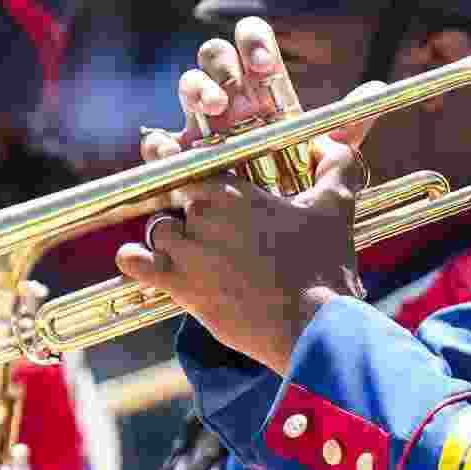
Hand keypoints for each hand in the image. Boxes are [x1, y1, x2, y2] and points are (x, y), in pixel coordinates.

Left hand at [108, 143, 361, 374]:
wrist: (310, 324)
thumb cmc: (323, 265)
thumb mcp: (336, 206)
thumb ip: (336, 165)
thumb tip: (328, 145)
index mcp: (235, 191)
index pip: (194, 166)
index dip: (192, 172)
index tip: (191, 178)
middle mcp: (205, 214)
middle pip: (177, 200)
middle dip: (190, 212)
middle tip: (213, 231)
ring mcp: (188, 249)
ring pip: (159, 230)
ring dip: (170, 239)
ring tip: (192, 253)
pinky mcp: (179, 284)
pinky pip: (136, 263)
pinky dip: (134, 260)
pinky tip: (137, 260)